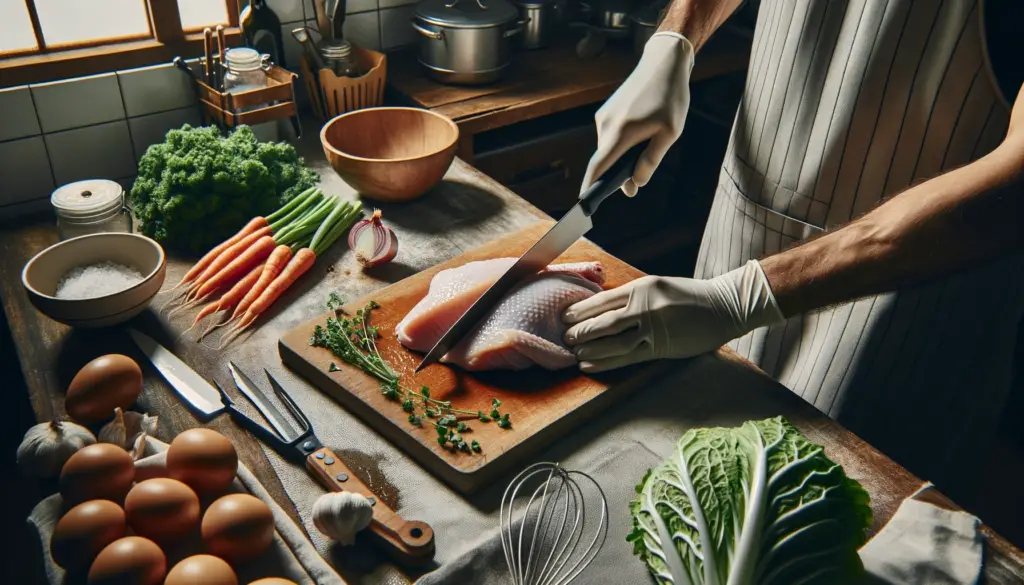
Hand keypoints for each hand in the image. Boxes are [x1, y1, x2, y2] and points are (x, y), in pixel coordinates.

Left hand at [562, 261, 783, 372]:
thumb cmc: (690, 296)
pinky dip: (606, 362)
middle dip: (580, 331)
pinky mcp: (661, 347)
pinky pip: (627, 357)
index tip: (565, 317)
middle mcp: (645, 306)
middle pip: (603, 322)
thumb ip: (634, 296)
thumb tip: (603, 308)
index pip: (603, 300)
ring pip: (612, 342)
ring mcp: (653, 328)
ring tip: (574, 353)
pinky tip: (590, 365)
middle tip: (564, 338)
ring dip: (590, 349)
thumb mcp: (659, 286)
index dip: (581, 310)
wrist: (724, 306)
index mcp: (643, 287)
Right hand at [581, 33, 694, 196]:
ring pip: (608, 149)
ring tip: (646, 150)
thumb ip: (651, 161)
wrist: (663, 64)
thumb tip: (636, 183)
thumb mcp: (669, 133)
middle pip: (603, 161)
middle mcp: (606, 125)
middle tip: (633, 186)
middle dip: (614, 177)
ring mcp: (604, 117)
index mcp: (620, 132)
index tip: (584, 204)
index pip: (598, 167)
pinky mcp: (607, 111)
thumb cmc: (670, 98)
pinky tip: (640, 138)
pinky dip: (620, 145)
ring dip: (621, 158)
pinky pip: (610, 137)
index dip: (590, 187)